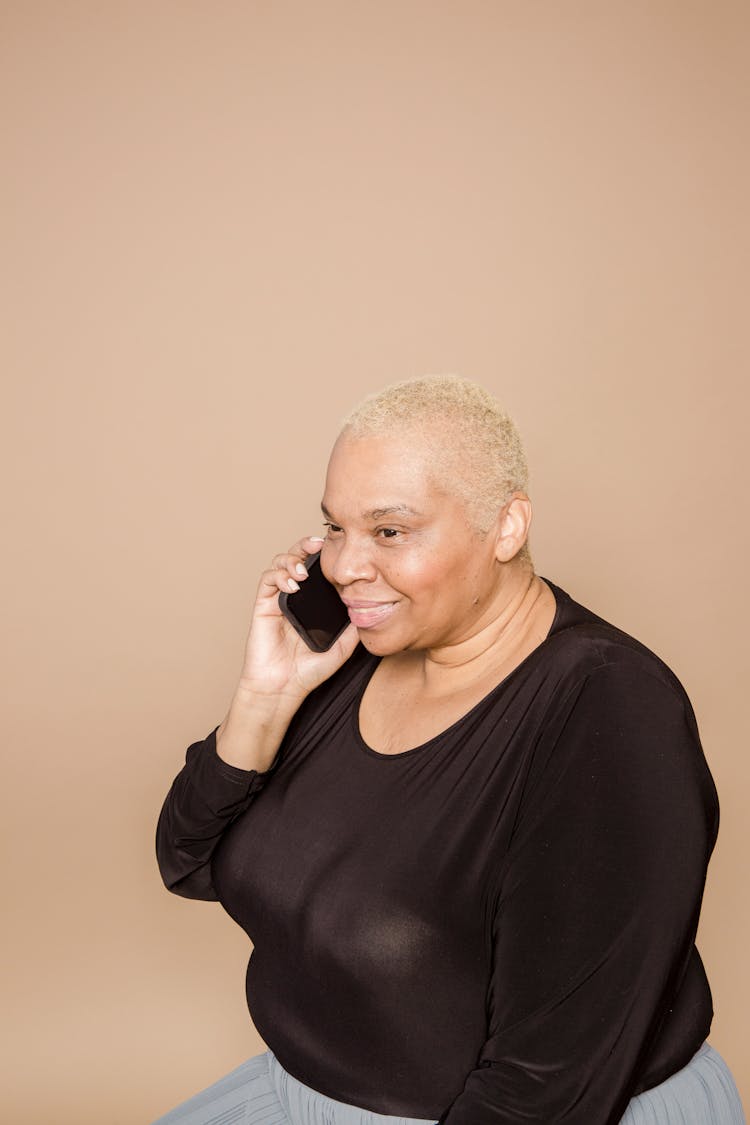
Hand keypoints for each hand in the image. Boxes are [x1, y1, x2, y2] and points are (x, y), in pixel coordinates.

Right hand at [237, 535, 358, 702]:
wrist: (285, 688)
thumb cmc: (310, 669)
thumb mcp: (344, 645)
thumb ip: (355, 625)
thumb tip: (374, 606)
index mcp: (314, 601)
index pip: (318, 567)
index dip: (324, 554)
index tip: (338, 547)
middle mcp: (295, 595)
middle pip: (297, 557)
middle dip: (306, 545)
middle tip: (319, 544)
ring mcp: (278, 599)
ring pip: (280, 563)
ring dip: (291, 560)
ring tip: (303, 572)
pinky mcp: (263, 606)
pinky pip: (267, 581)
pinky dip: (279, 576)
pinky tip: (293, 584)